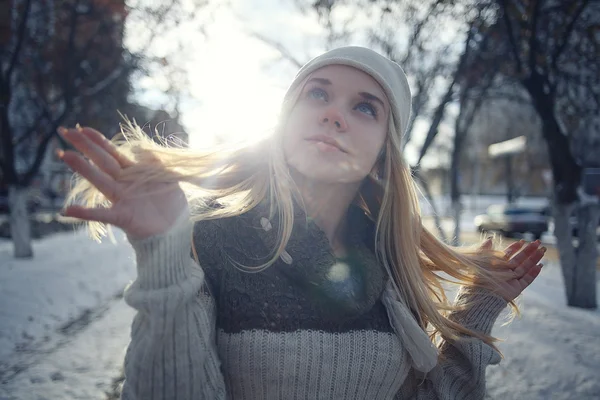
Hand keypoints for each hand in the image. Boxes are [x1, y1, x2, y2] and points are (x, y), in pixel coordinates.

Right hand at [57, 126, 187, 239]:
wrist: (175, 228)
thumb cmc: (170, 203)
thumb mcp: (168, 177)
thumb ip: (155, 162)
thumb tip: (143, 147)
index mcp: (133, 173)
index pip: (112, 153)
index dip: (98, 140)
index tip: (82, 127)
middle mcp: (123, 184)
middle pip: (102, 161)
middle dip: (84, 146)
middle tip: (65, 131)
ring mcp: (121, 199)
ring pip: (99, 180)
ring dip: (82, 168)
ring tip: (65, 155)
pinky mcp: (123, 216)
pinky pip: (102, 215)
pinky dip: (85, 213)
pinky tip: (67, 210)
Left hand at [480, 238, 544, 300]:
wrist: (480, 293)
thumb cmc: (478, 277)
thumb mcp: (480, 261)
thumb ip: (485, 250)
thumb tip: (490, 239)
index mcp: (497, 264)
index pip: (509, 253)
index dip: (516, 247)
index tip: (523, 240)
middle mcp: (506, 271)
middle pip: (520, 259)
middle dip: (529, 250)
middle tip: (538, 242)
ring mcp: (512, 280)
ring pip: (525, 267)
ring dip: (534, 259)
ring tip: (542, 250)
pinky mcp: (516, 289)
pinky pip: (527, 280)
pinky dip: (533, 273)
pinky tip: (540, 266)